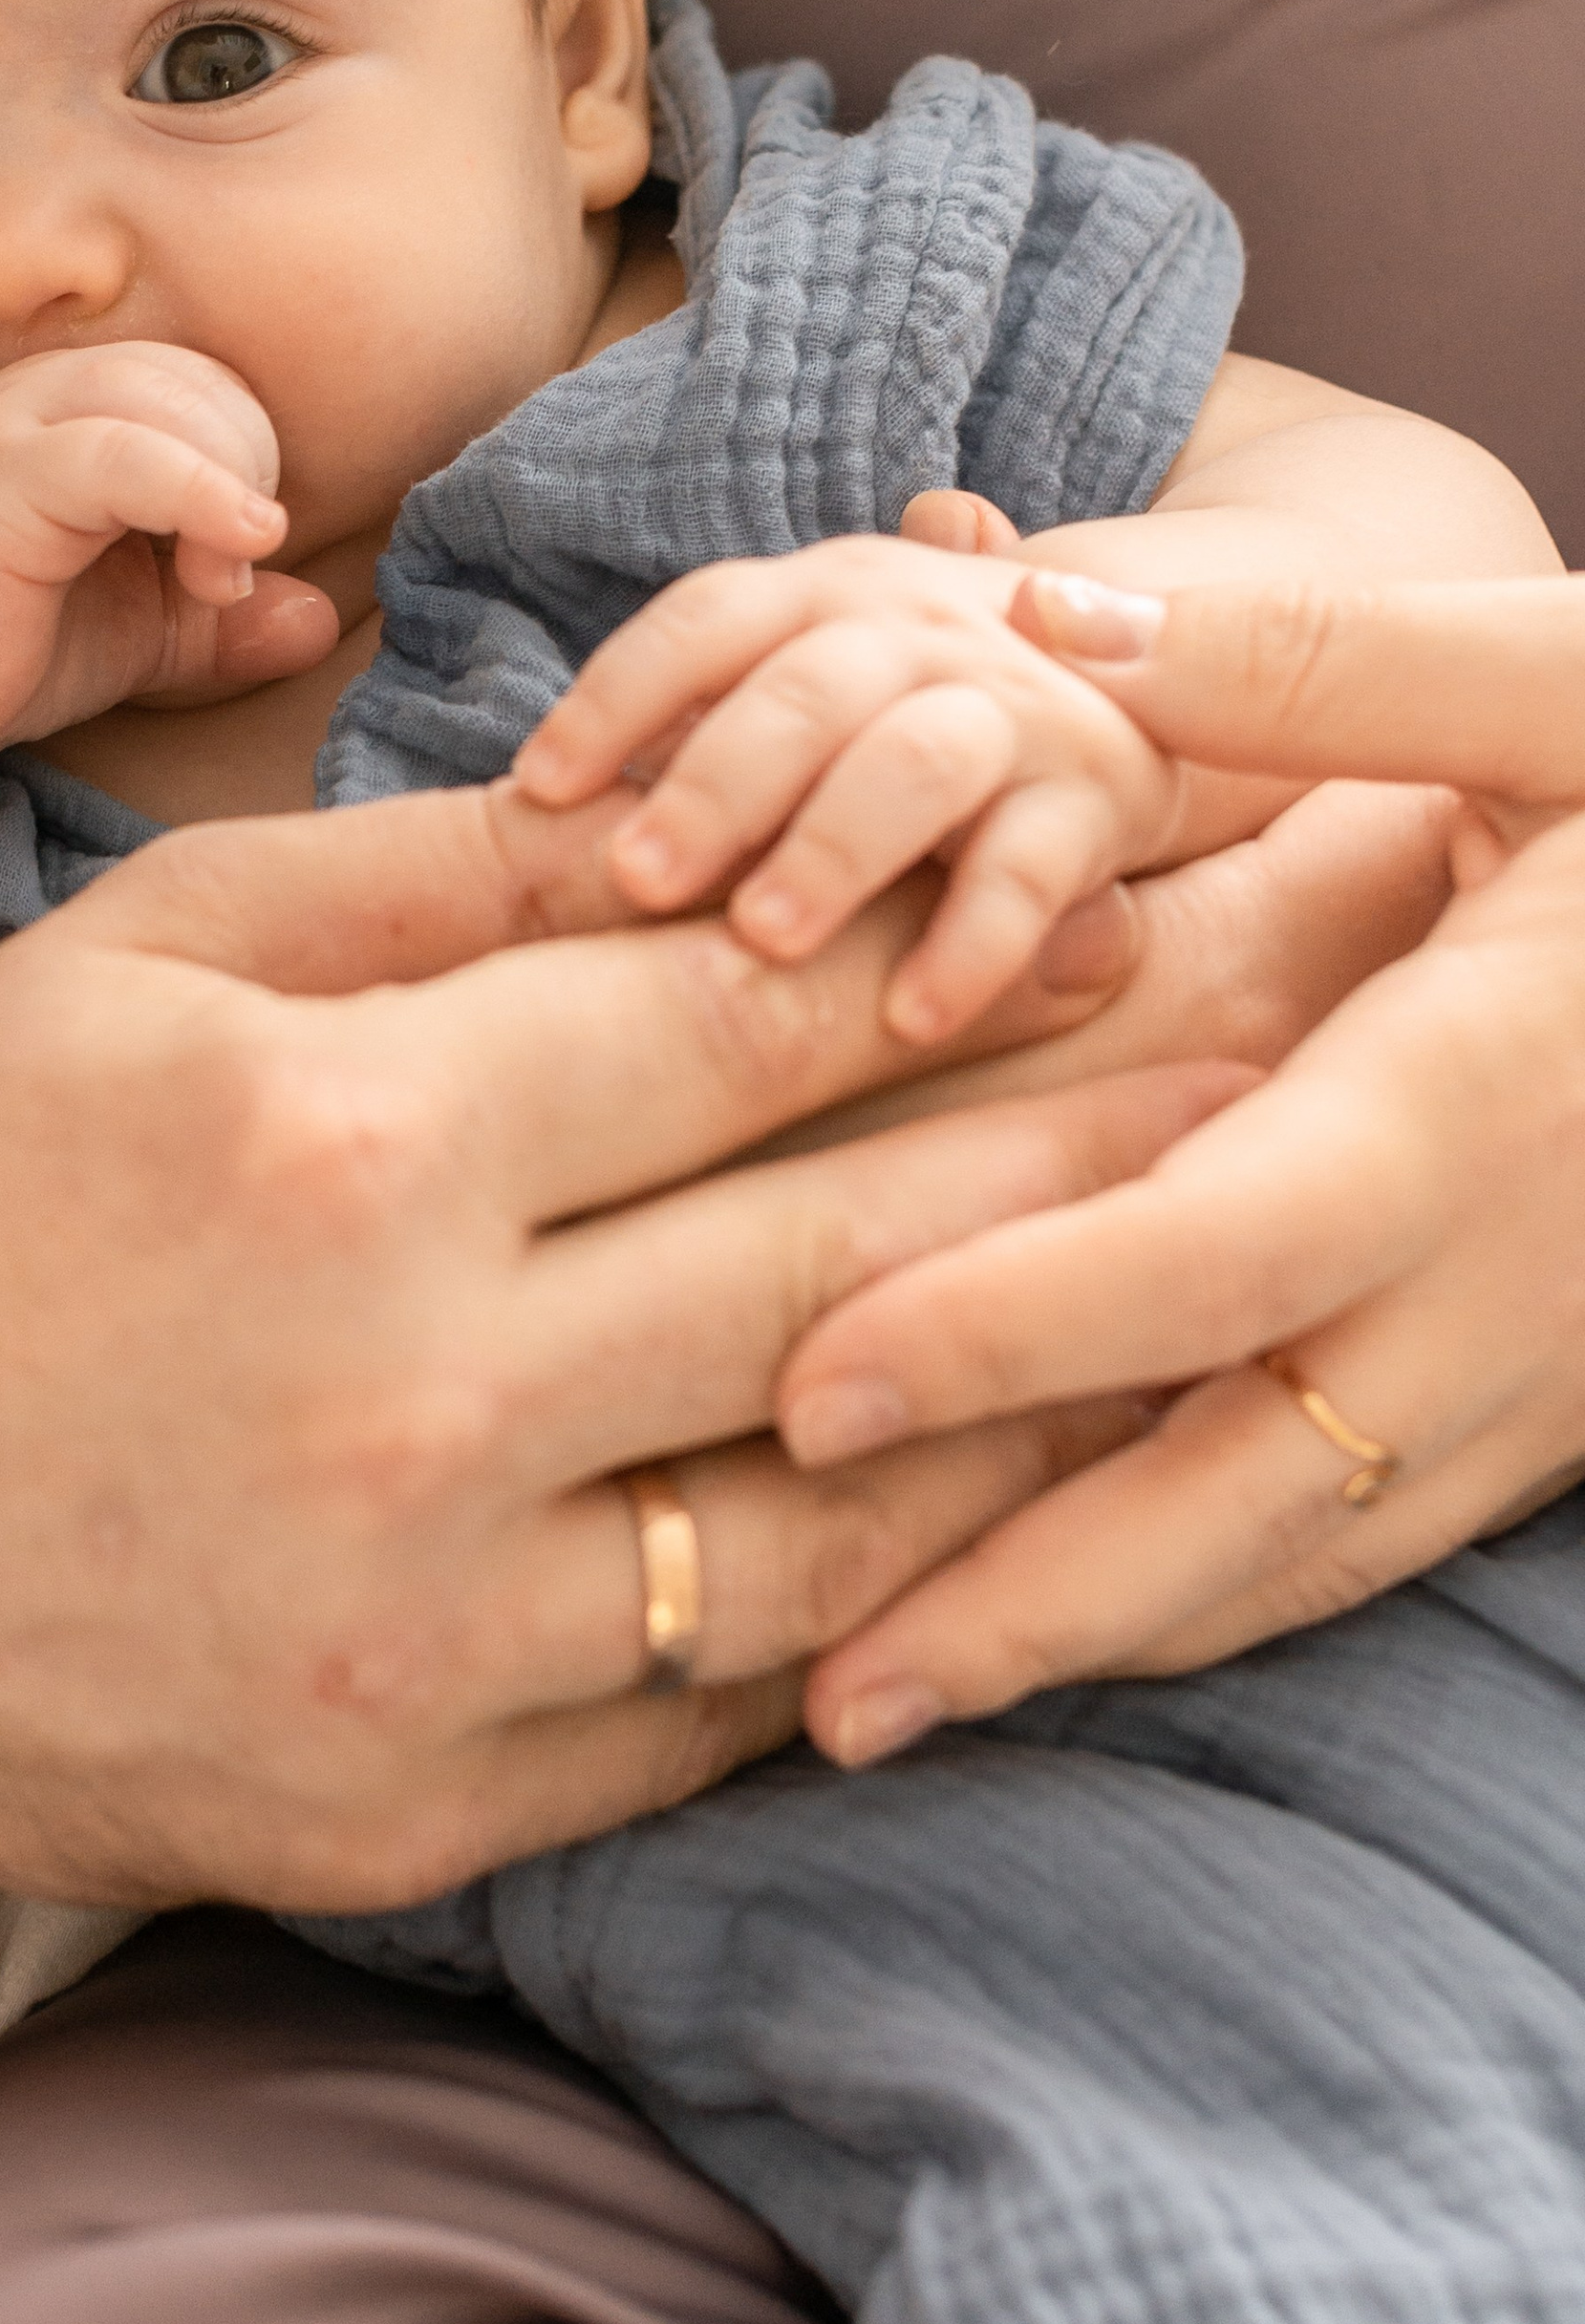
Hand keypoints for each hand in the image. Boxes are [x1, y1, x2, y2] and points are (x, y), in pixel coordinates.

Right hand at [0, 340, 340, 760]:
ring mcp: (19, 428)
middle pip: (203, 384)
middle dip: (248, 473)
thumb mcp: (146, 629)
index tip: (239, 556)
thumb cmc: (9, 635)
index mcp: (89, 398)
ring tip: (215, 578)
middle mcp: (52, 389)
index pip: (213, 384)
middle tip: (222, 576)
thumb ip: (228, 618)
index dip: (252, 462)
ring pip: (166, 404)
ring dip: (225, 487)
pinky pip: (118, 455)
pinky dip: (195, 494)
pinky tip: (230, 549)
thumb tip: (320, 619)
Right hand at [0, 781, 1224, 1898]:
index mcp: (346, 1142)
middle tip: (1258, 1063)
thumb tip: (714, 835)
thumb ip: (452, 892)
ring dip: (1026, 1399)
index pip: (753, 1030)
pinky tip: (952, 1530)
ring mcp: (411, 1640)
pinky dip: (847, 1613)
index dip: (968, 957)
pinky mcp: (395, 1815)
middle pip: (851, 1259)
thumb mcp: (151, 954)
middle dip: (1090, 1141)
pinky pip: (705, 1711)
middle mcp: (405, 1401)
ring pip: (830, 1516)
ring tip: (1175, 1309)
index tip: (1123, 902)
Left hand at [513, 536, 1185, 1043]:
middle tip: (637, 877)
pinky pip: (1031, 872)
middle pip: (805, 690)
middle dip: (716, 783)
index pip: (704, 622)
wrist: (1168, 664)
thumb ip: (701, 723)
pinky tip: (906, 1019)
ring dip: (834, 848)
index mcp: (822, 594)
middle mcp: (915, 632)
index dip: (616, 698)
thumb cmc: (918, 704)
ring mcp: (1014, 710)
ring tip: (766, 940)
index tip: (535, 789)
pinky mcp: (1099, 798)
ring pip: (915, 764)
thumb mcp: (818, 679)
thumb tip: (524, 805)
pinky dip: (972, 946)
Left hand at [775, 573, 1584, 1765]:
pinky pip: (1368, 1531)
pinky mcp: (1568, 1404)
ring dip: (1103, 1634)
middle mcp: (1515, 1273)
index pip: (1217, 1253)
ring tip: (883, 1702)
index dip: (1015, 1329)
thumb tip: (1052, 621)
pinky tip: (1062, 1621)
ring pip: (1308, 1549)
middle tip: (822, 1698)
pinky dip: (1211, 1590)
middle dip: (1034, 1602)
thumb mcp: (1571, 683)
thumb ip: (1320, 664)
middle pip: (1253, 1489)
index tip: (814, 1390)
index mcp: (1480, 1094)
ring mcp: (1554, 1368)